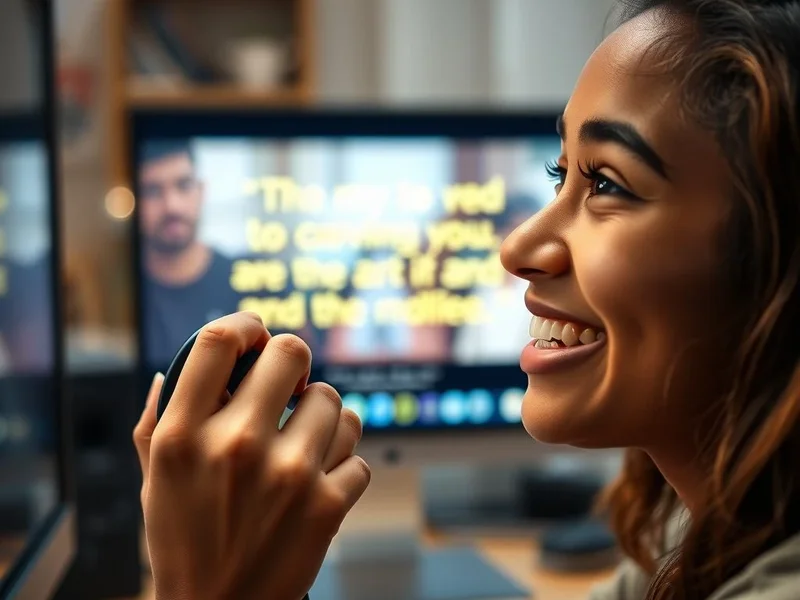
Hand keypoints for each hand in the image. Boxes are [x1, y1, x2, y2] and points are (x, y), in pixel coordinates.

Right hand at [133, 312, 370, 599]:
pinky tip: (320, 480)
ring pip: (334, 401)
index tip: (256, 336)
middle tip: (289, 387)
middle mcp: (235, 446)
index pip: (219, 339)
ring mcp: (287, 475)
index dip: (246, 325)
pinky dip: (343, 464)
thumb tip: (171, 370)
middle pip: (292, 352)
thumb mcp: (153, 480)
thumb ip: (158, 419)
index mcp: (183, 435)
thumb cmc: (183, 541)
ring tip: (305, 442)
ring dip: (323, 417)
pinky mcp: (326, 505)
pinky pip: (357, 452)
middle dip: (294, 364)